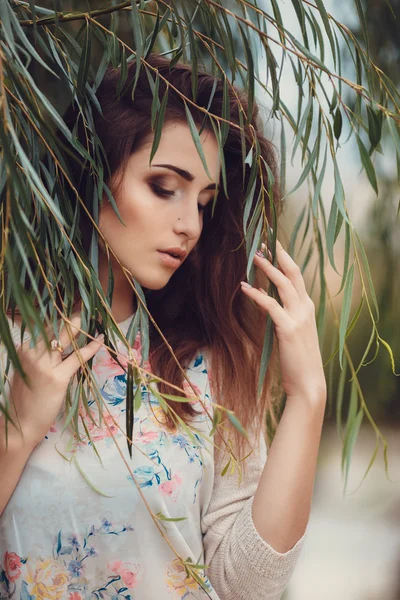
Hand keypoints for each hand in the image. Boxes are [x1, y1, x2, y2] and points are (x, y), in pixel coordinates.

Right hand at [6, 314, 103, 447]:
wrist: (20, 424)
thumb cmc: (24, 399)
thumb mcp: (24, 371)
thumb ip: (36, 356)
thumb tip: (54, 344)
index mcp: (23, 351)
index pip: (42, 328)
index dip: (57, 319)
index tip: (68, 309)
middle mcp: (31, 354)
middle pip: (53, 329)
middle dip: (69, 318)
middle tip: (83, 309)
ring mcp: (44, 366)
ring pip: (64, 340)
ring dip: (79, 328)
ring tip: (91, 318)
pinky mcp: (57, 378)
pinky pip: (76, 358)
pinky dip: (90, 348)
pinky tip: (100, 341)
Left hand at [240, 240, 326, 404]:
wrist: (309, 383)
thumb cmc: (298, 360)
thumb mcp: (294, 332)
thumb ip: (284, 315)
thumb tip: (266, 299)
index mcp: (308, 308)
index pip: (297, 277)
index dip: (286, 260)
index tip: (274, 246)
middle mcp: (306, 308)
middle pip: (293, 274)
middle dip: (279, 255)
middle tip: (265, 241)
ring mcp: (299, 317)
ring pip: (283, 284)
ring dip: (267, 268)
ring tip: (253, 256)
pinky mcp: (288, 328)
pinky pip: (270, 305)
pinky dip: (256, 294)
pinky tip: (243, 287)